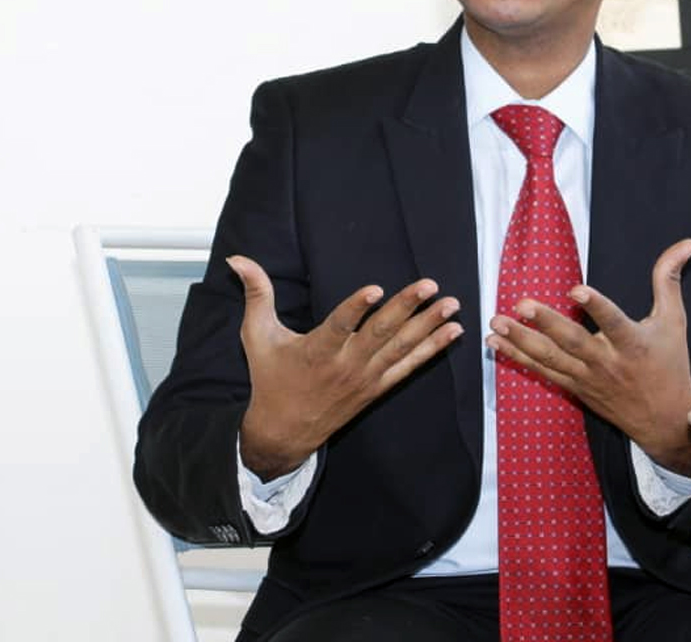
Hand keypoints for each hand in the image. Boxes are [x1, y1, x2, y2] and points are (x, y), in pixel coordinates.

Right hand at [229, 256, 462, 479]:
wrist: (284, 431)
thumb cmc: (270, 377)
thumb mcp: (256, 335)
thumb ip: (255, 293)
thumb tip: (237, 258)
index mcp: (316, 351)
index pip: (339, 326)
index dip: (356, 308)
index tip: (376, 289)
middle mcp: (345, 365)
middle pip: (380, 335)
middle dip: (407, 309)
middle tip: (430, 286)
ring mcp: (366, 378)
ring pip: (401, 349)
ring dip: (429, 326)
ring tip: (452, 304)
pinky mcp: (378, 387)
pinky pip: (409, 367)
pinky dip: (432, 350)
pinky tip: (453, 332)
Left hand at [486, 239, 690, 474]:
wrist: (664, 421)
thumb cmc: (669, 365)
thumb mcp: (674, 321)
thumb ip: (669, 280)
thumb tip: (689, 242)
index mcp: (633, 344)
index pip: (614, 323)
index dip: (597, 307)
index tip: (576, 289)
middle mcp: (607, 362)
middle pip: (573, 342)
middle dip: (546, 323)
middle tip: (521, 304)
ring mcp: (586, 378)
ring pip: (550, 359)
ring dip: (521, 341)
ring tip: (497, 323)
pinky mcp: (573, 388)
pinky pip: (541, 372)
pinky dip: (517, 358)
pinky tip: (495, 343)